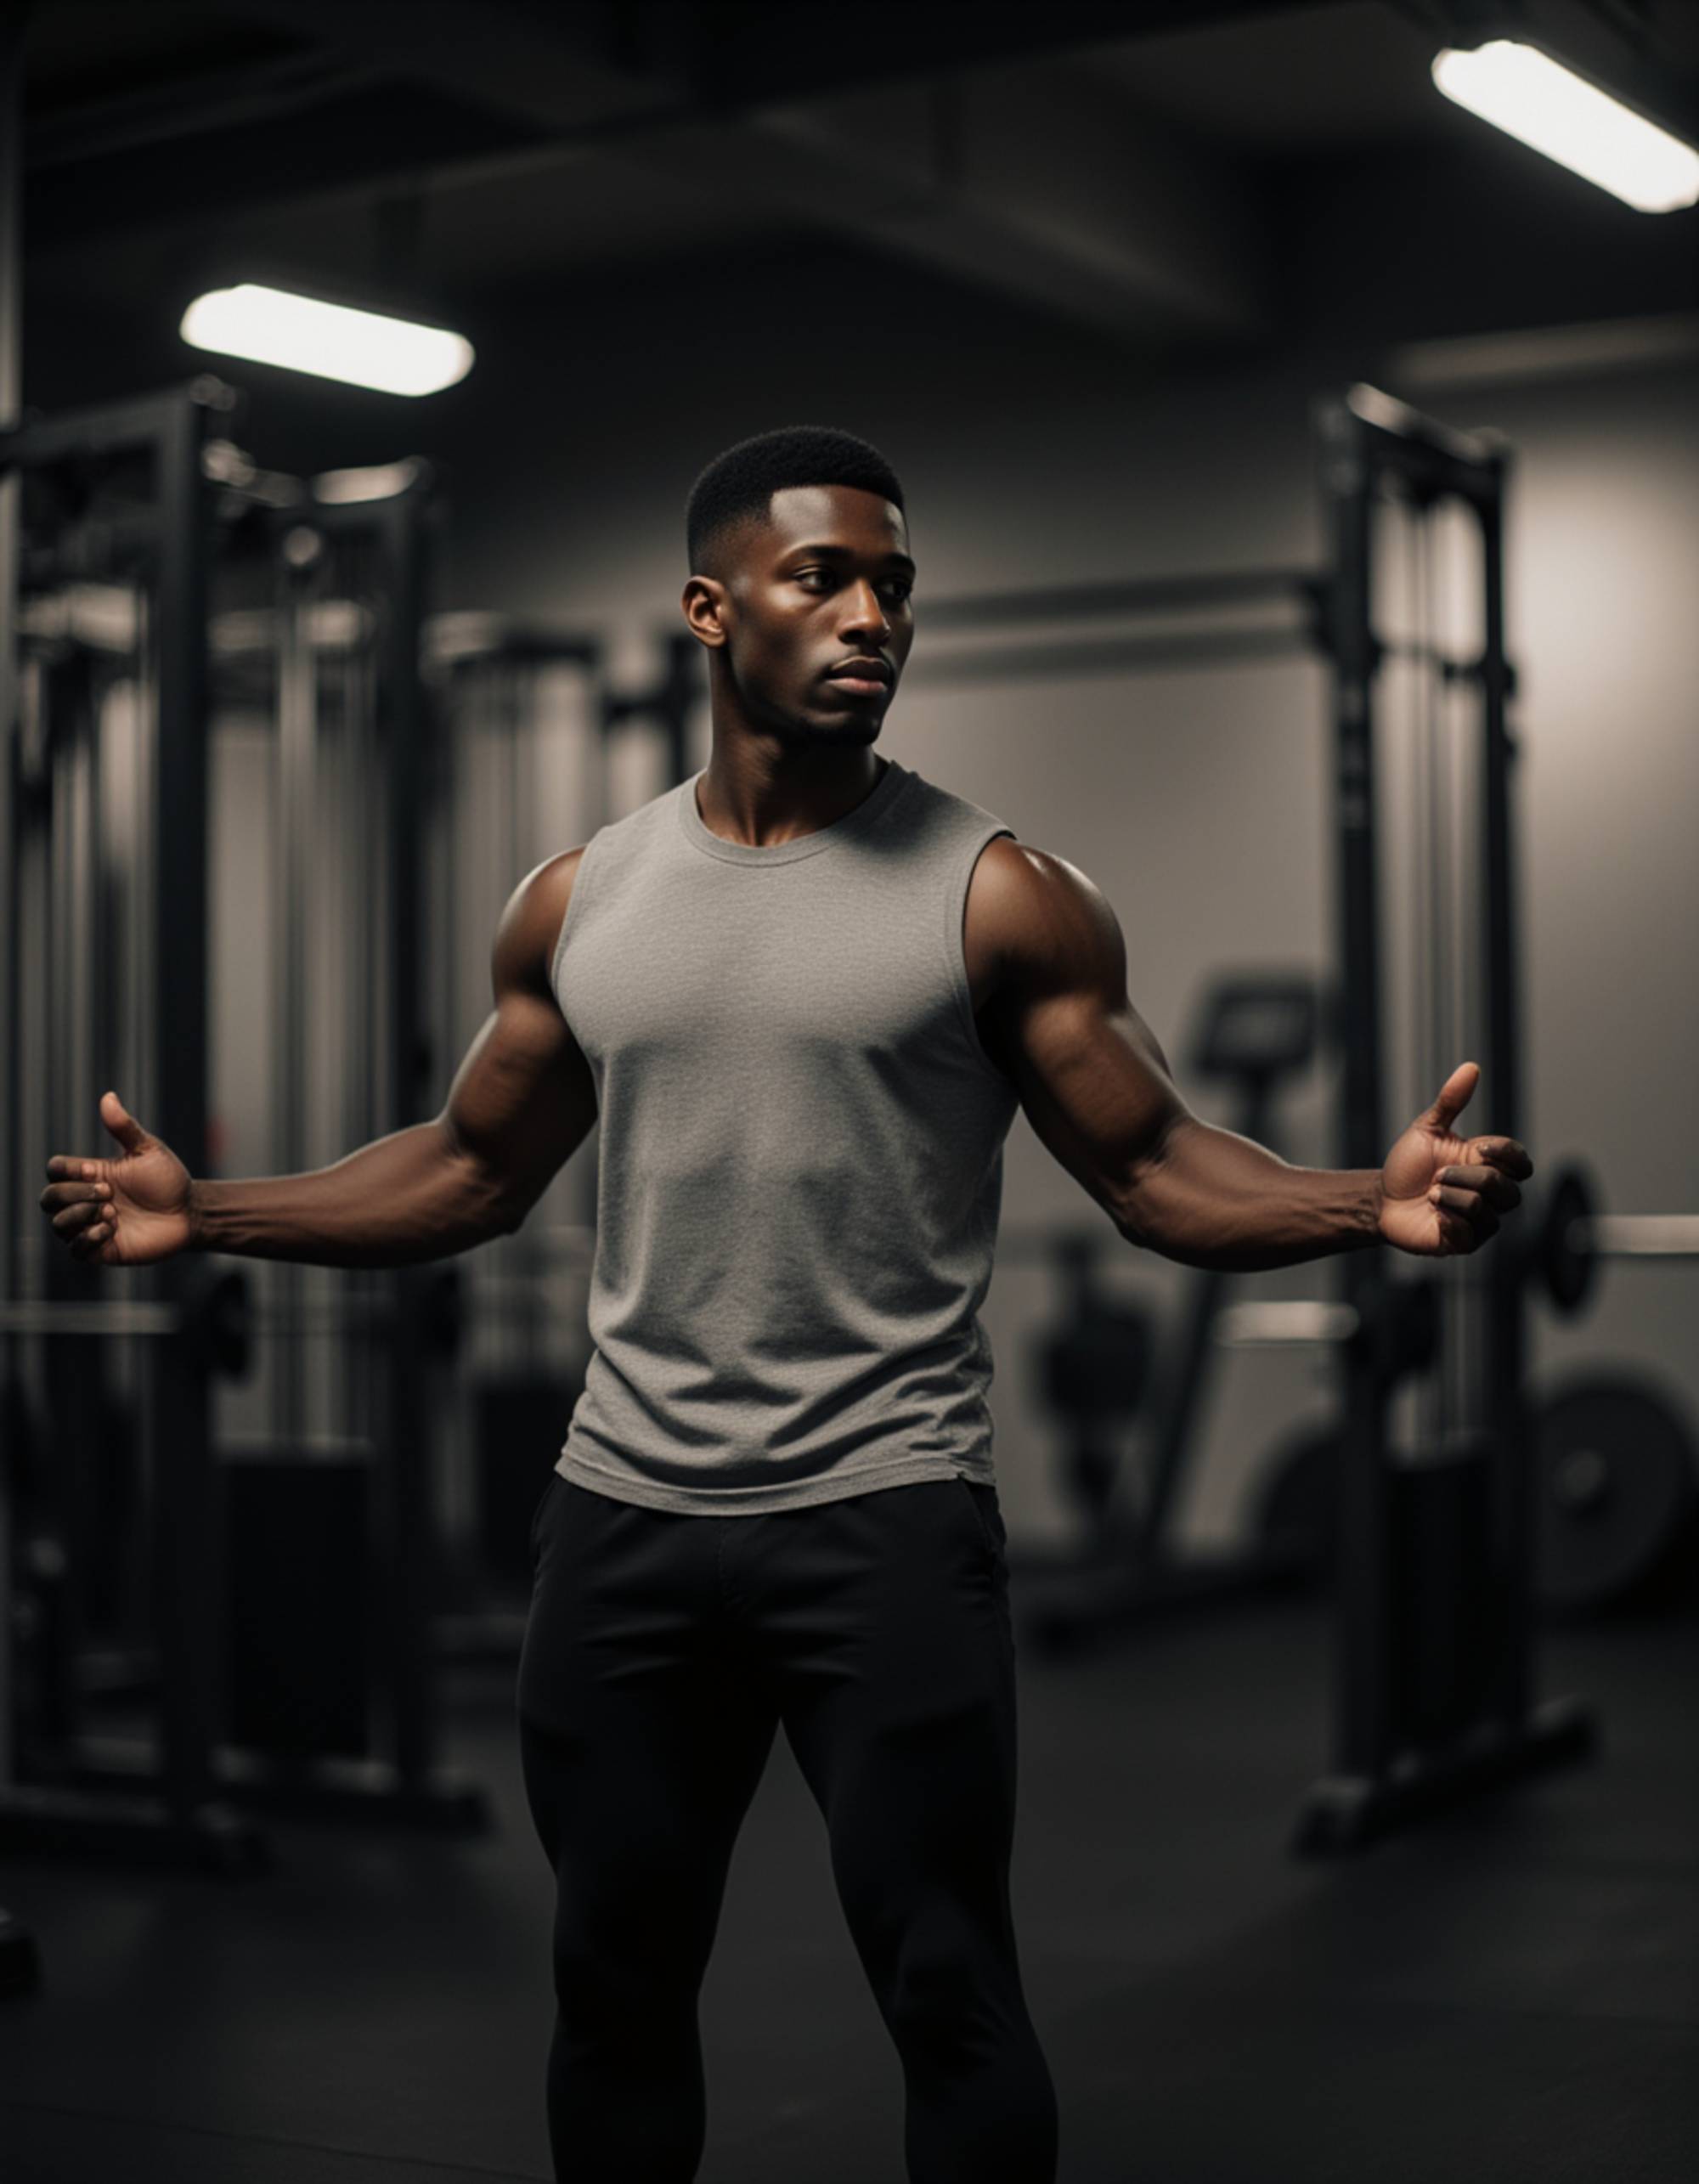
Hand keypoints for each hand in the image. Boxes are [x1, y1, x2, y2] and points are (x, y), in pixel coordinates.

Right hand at [39, 1091, 193, 1267]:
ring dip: (81, 1216)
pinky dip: (87, 1239)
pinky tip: (111, 1230)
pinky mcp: (101, 1250)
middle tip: (109, 1193)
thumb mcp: (148, 1150)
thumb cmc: (168, 1180)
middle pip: (48, 1199)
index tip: (96, 1171)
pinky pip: (74, 1250)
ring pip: (58, 1225)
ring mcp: (91, 1226)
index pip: (55, 1171)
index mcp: (90, 1175)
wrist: (190, 1212)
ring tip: (113, 1212)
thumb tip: (108, 1097)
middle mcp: (85, 1201)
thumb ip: (125, 1128)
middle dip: (74, 1194)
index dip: (67, 1171)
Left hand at [1376, 1061, 1532, 1258]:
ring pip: (1487, 1209)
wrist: (1381, 1199)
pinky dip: (1447, 1219)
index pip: (1521, 1161)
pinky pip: (1470, 1233)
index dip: (1504, 1154)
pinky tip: (1433, 1214)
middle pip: (1507, 1188)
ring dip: (1452, 1197)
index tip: (1475, 1148)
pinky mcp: (1465, 1242)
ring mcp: (1481, 1220)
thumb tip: (1471, 1067)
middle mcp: (1492, 1194)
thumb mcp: (1427, 1129)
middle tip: (1437, 1175)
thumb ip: (1451, 1101)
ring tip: (1430, 1194)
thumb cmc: (1408, 1164)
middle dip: (1467, 1177)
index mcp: (1488, 1164)